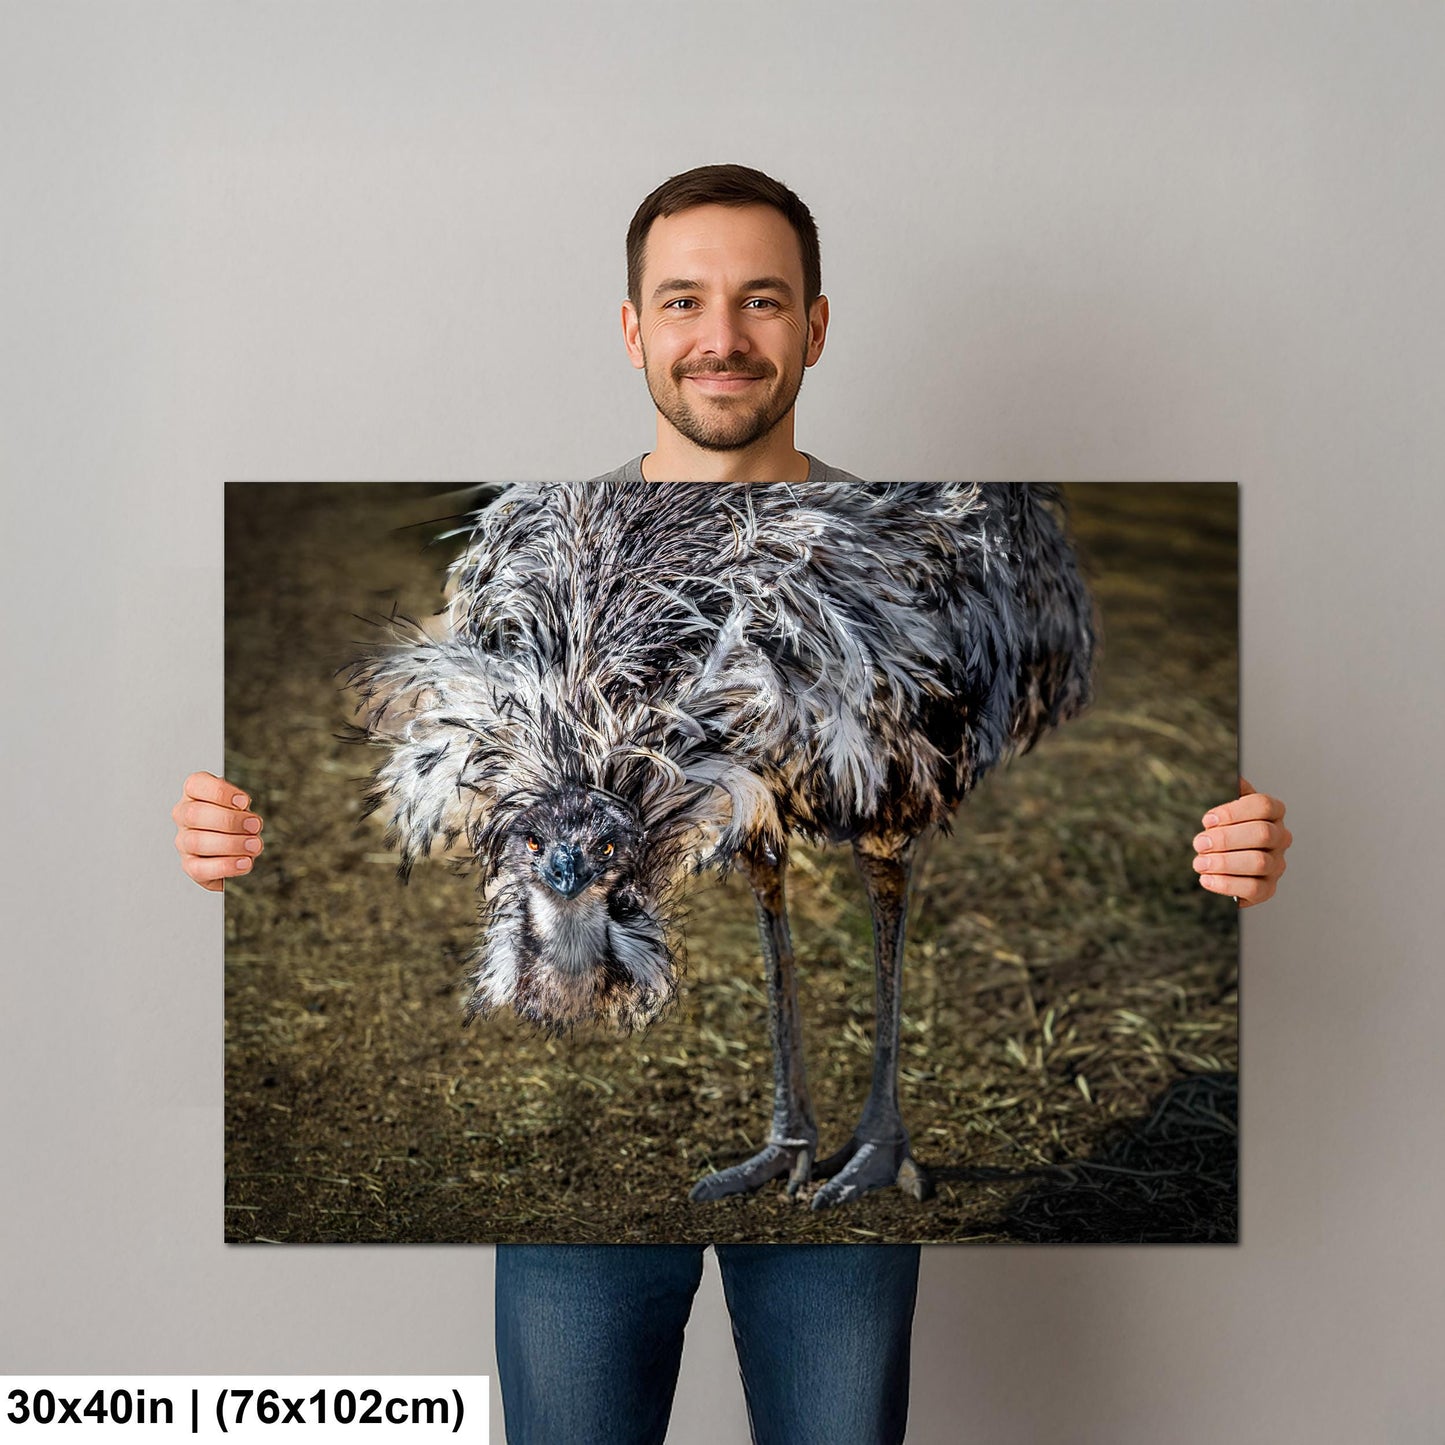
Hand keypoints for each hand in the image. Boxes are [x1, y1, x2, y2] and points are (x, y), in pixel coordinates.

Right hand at [172, 771, 263, 891]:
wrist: (234, 848)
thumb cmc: (236, 819)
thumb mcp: (241, 806)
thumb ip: (242, 809)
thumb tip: (249, 821)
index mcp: (194, 793)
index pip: (195, 784)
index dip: (220, 793)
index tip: (244, 802)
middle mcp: (183, 816)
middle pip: (195, 814)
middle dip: (230, 821)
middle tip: (254, 826)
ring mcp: (184, 842)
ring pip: (198, 842)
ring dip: (232, 844)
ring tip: (254, 845)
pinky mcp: (190, 866)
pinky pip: (201, 868)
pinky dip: (226, 866)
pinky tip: (244, 862)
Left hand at [1192, 775, 1290, 907]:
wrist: (1226, 862)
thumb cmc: (1227, 829)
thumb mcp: (1227, 807)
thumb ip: (1232, 792)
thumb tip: (1236, 778)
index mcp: (1273, 813)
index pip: (1263, 805)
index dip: (1233, 812)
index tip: (1207, 819)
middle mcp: (1280, 838)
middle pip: (1262, 834)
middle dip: (1226, 839)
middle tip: (1199, 843)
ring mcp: (1277, 864)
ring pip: (1259, 862)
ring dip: (1224, 863)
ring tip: (1199, 863)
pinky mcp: (1268, 888)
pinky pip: (1254, 889)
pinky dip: (1227, 884)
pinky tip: (1207, 879)